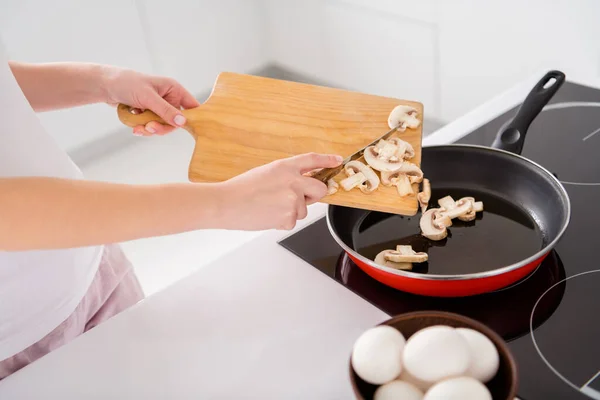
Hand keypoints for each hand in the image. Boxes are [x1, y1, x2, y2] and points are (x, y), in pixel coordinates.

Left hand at [102, 67, 199, 135]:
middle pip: (175, 121)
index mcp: (173, 89)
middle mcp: (168, 98)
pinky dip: (143, 128)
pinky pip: (152, 126)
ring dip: (150, 129)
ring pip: (162, 126)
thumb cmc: (126, 83)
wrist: (104, 85)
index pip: (191, 106)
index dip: (191, 118)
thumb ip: (165, 110)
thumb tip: (182, 122)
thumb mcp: (148, 97)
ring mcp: (158, 107)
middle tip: (149, 127)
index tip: (182, 127)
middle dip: (161, 127)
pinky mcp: (148, 113)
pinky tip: (134, 125)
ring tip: (137, 127)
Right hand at [217, 153, 342, 230]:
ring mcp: (293, 200)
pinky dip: (282, 222)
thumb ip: (287, 177)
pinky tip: (267, 215)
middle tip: (298, 198)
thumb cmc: (241, 189)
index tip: (337, 160)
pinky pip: (292, 222)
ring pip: (304, 210)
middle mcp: (293, 181)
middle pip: (320, 189)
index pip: (312, 160)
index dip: (327, 160)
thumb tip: (302, 186)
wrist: (227, 204)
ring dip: (291, 211)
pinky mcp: (289, 217)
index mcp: (285, 167)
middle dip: (314, 196)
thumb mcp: (266, 173)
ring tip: (270, 207)